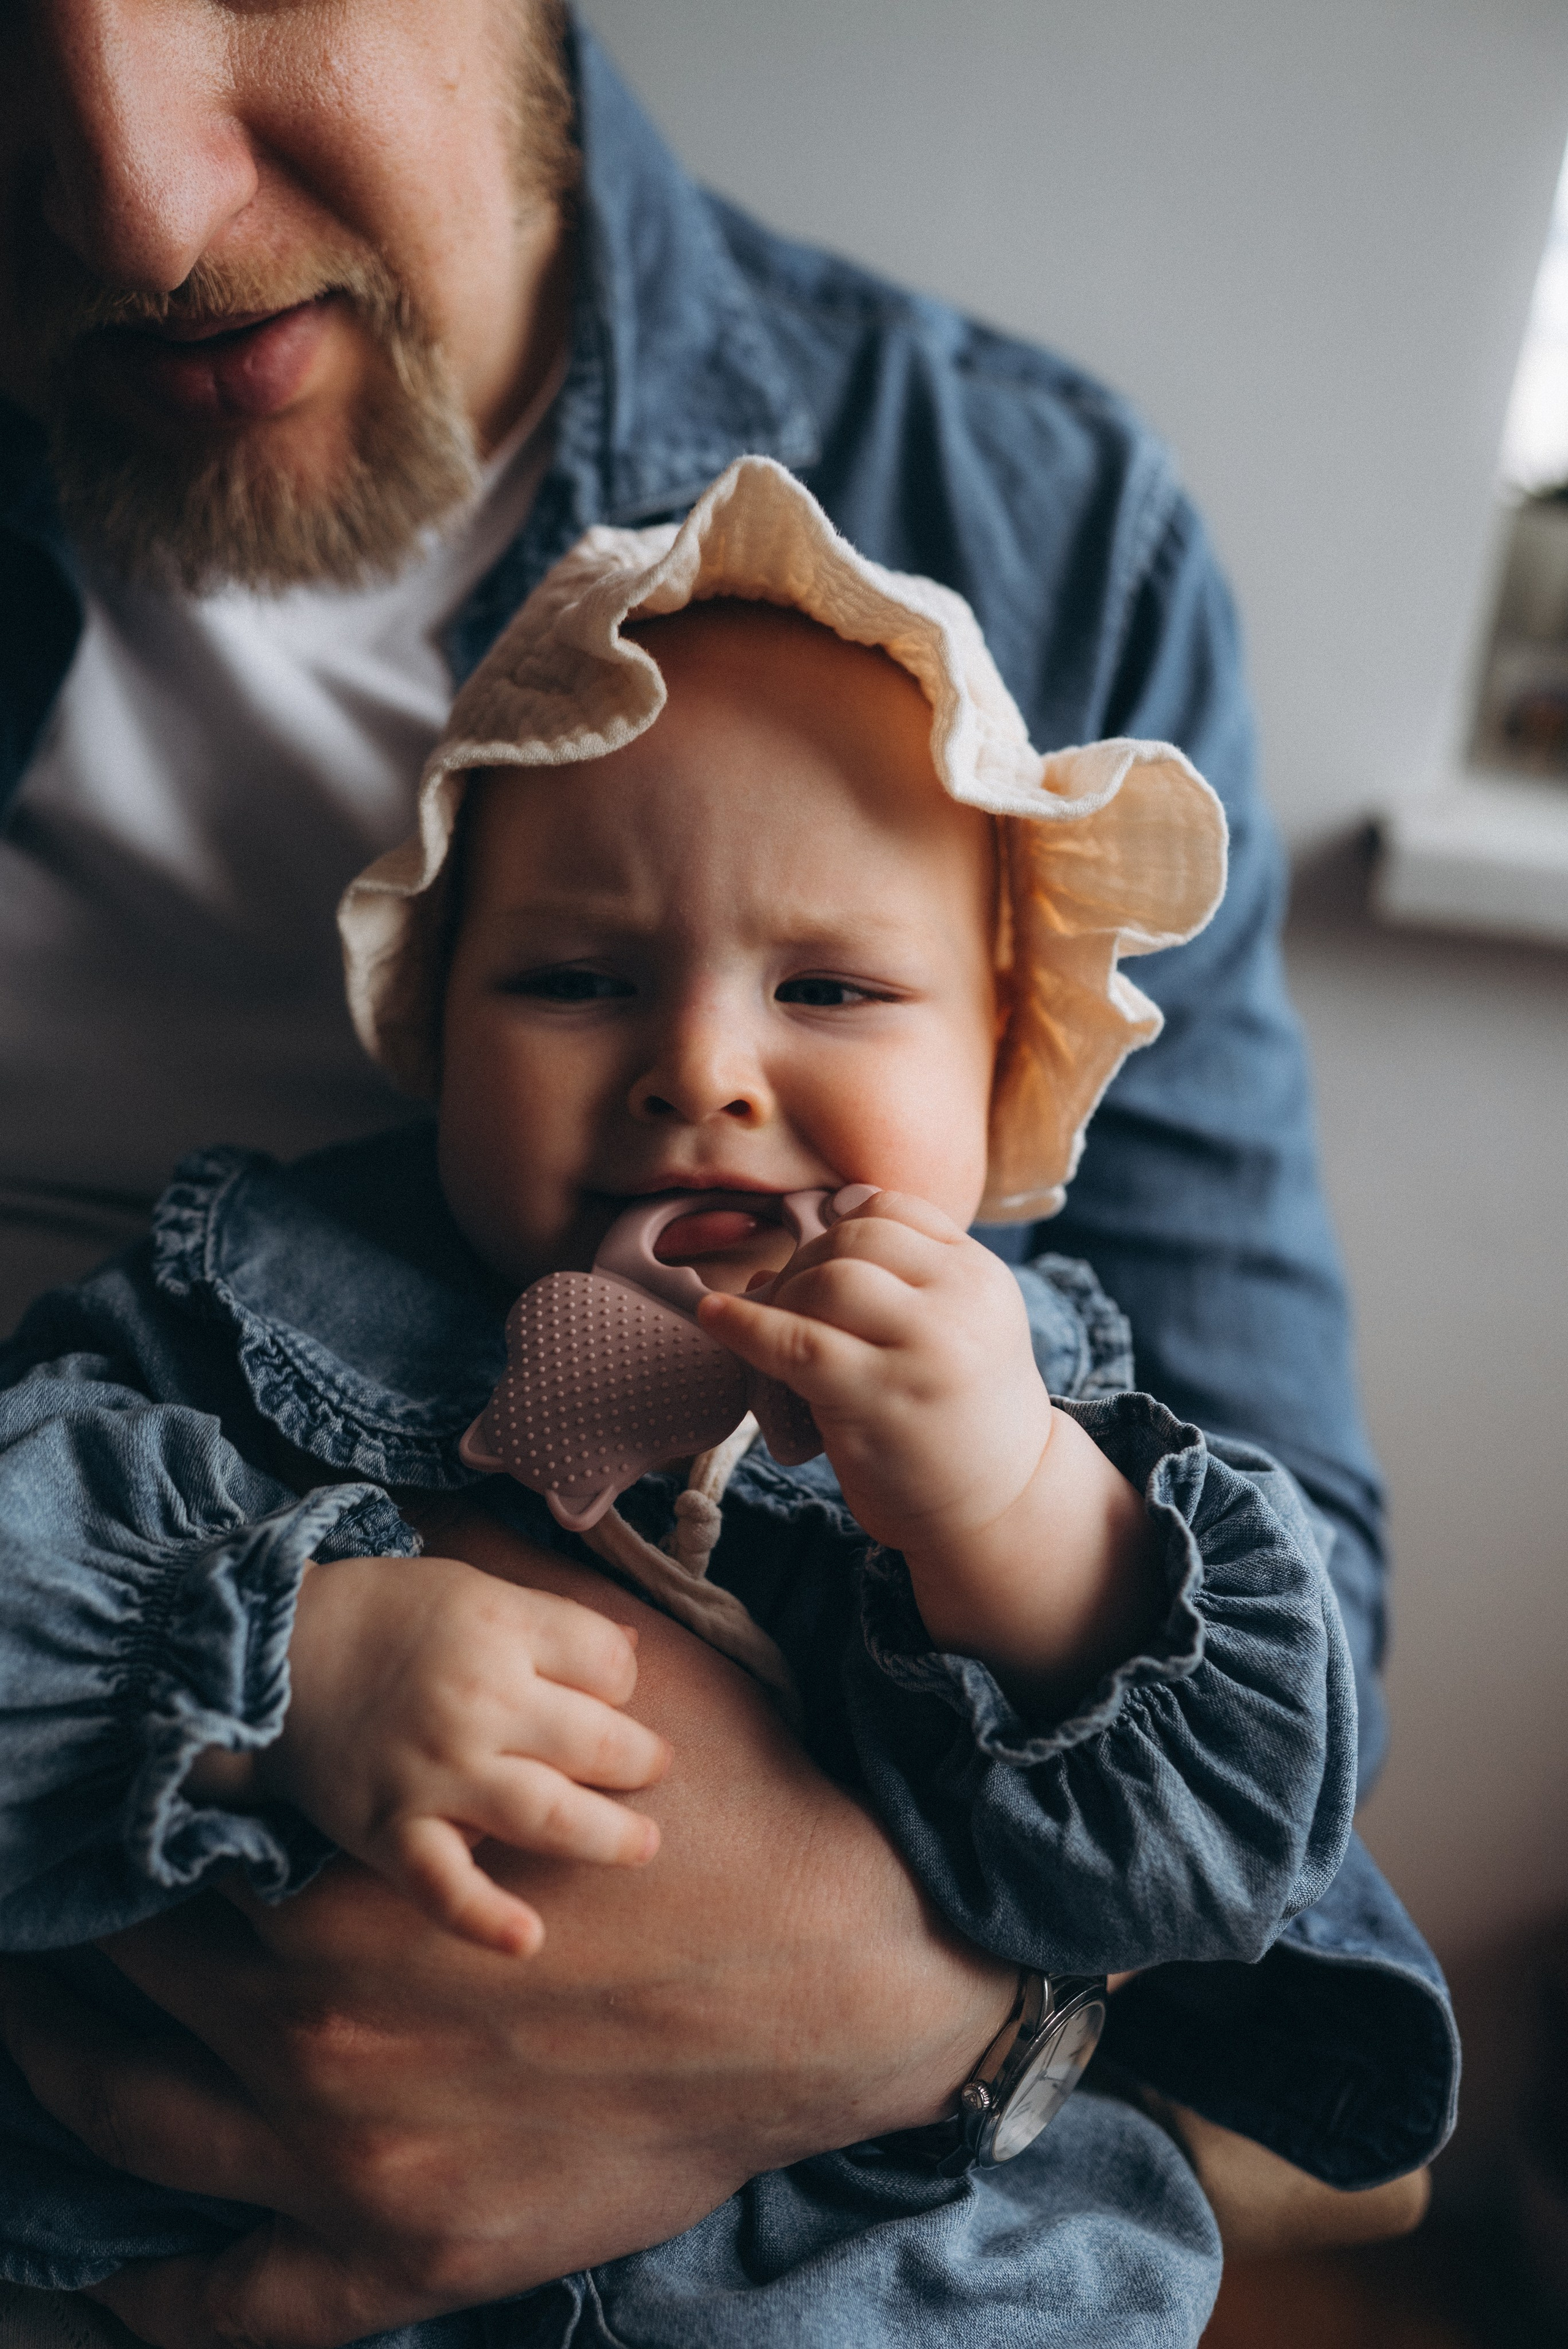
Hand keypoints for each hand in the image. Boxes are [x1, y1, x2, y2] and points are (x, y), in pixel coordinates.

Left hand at [2, 1513, 1013, 2348]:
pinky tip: (111, 2282)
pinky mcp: (417, 2254)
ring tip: (39, 2037)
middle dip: (79, 1941)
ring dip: (71, 2080)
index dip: (142, 1799)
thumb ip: (483, 1580)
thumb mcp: (601, 1657)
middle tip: (42, 1914)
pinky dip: (161, 2300)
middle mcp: (320, 2021)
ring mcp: (359, 2158)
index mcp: (354, 1864)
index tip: (121, 1784)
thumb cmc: (722, 1807)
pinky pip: (247, 2303)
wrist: (844, 1965)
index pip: (182, 1831)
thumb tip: (401, 1514)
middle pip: (135, 1977)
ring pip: (146, 2130)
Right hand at [193, 1556, 667, 1955]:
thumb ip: (554, 1623)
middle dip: (640, 1760)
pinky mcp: (391, 1830)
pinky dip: (484, 1917)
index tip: (605, 1694)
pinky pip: (443, 1884)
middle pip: (597, 1741)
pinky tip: (527, 1938)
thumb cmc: (386, 1616)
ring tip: (643, 1846)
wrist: (269, 1650)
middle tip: (649, 1768)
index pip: (608, 1667)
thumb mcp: (476, 1589)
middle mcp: (478, 1701)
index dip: (620, 1683)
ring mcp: (436, 1772)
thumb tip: (633, 1654)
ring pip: (548, 1814)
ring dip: (608, 1836)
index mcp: (501, 1629)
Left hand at [699, 1188, 1158, 1703]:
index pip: (893, 1209)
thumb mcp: (960, 1329)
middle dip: (806, 1262)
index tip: (819, 1258)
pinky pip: (795, 1343)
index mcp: (980, 1275)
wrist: (1001, 1507)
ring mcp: (925, 1350)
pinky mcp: (879, 1400)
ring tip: (780, 1331)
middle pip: (854, 1239)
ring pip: (826, 1280)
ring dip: (785, 1297)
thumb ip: (901, 1283)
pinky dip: (744, 1325)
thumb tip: (786, 1248)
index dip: (840, 1225)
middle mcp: (961, 1302)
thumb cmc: (958, 1416)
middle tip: (791, 1304)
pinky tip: (714, 1317)